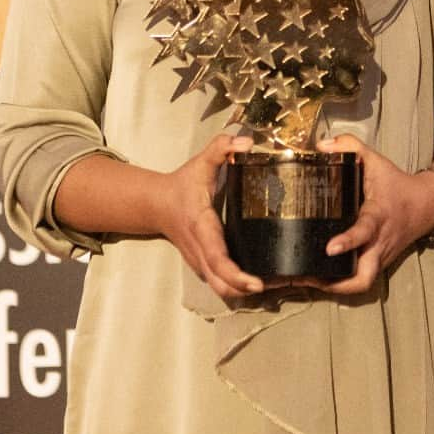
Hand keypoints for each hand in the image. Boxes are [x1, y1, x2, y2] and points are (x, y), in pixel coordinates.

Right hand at [156, 132, 267, 299]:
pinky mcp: (203, 265)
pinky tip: (259, 280)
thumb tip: (246, 142)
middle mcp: (200, 250)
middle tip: (275, 286)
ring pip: (219, 288)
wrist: (157, 204)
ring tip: (273, 285)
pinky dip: (236, 286)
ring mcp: (200, 262)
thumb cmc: (184, 183)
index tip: (255, 283)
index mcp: (202, 227)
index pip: (217, 258)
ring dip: (242, 292)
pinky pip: (219, 282)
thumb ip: (222, 147)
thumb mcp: (202, 161)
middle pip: (220, 283)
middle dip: (244, 290)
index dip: (235, 273)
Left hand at [292, 135, 433, 295]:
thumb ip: (349, 146)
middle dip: (336, 284)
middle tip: (307, 277)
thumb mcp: (375, 160)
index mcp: (378, 216)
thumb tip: (320, 145)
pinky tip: (319, 276)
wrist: (425, 205)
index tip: (329, 248)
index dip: (348, 241)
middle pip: (363, 278)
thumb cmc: (395, 183)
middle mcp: (379, 243)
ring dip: (334, 288)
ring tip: (305, 280)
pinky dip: (340, 283)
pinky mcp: (378, 264)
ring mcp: (379, 258)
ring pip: (360, 284)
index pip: (364, 231)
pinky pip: (359, 280)